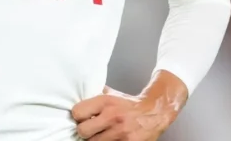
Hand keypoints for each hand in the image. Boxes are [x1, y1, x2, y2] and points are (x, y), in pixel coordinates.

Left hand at [71, 71, 187, 140]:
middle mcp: (112, 117)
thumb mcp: (111, 94)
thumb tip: (76, 96)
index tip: (82, 117)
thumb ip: (95, 96)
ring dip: (95, 139)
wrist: (155, 112)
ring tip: (101, 134)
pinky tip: (110, 138)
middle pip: (83, 131)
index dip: (78, 116)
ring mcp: (120, 133)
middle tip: (90, 129)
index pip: (77, 112)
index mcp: (106, 102)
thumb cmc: (130, 104)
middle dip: (84, 130)